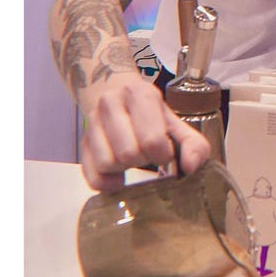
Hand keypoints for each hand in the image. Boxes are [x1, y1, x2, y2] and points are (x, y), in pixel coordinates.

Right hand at [78, 71, 210, 191]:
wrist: (115, 93)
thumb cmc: (150, 114)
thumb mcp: (177, 123)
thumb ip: (194, 144)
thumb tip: (191, 167)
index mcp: (139, 94)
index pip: (151, 139)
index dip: (162, 154)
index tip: (165, 153)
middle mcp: (111, 103)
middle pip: (128, 153)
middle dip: (143, 161)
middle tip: (148, 155)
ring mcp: (92, 122)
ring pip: (107, 163)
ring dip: (124, 169)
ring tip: (133, 159)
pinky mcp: (82, 141)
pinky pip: (91, 175)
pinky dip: (107, 183)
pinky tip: (119, 176)